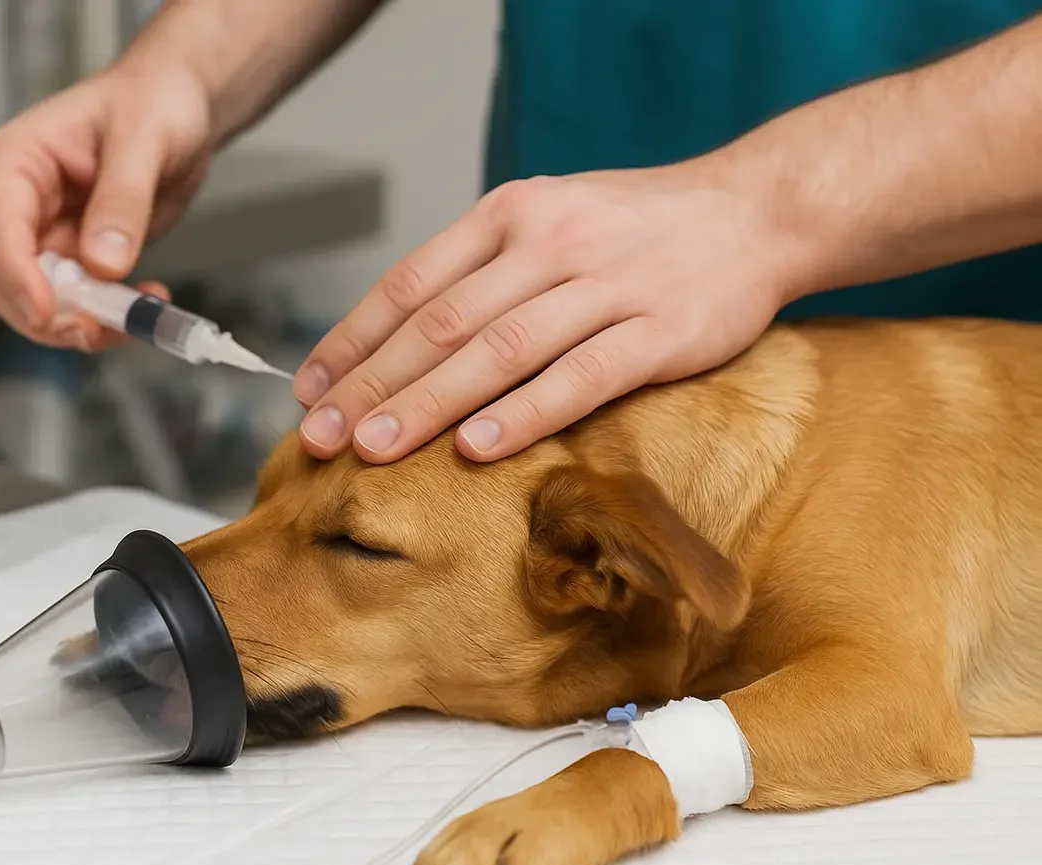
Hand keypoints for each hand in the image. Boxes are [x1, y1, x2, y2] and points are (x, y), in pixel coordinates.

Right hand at [0, 65, 213, 348]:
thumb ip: (123, 199)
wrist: (181, 109)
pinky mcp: (78, 259)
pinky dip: (108, 318)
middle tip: (95, 329)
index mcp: (17, 161)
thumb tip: (104, 263)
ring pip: (37, 302)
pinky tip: (146, 303)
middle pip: (2, 278)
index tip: (46, 312)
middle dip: (44, 313)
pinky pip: (79, 304)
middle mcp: (21, 204)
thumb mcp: (144, 138)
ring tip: (135, 316)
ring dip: (79, 324)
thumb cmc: (153, 101)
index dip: (17, 276)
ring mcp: (47, 236)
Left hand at [291, 161, 799, 462]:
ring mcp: (608, 284)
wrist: (756, 211)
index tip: (309, 392)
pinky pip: (581, 375)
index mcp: (511, 214)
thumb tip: (396, 343)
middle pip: (442, 323)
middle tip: (321, 438)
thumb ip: (480, 272)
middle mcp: (550, 242)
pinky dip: (525, 413)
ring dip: (429, 404)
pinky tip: (477, 447)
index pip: (411, 284)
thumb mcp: (547, 222)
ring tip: (375, 450)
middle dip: (372, 386)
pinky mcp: (661, 330)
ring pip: (499, 351)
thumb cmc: (633, 230)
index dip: (353, 342)